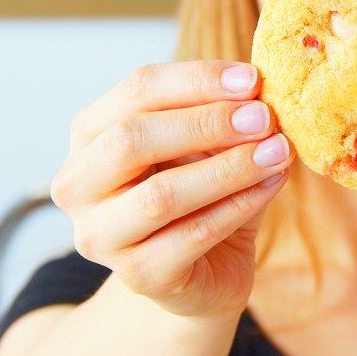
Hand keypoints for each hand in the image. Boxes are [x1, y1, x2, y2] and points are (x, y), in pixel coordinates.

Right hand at [49, 61, 292, 317]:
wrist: (202, 276)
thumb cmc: (200, 197)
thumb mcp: (206, 147)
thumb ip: (222, 118)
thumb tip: (259, 91)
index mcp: (89, 135)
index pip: (136, 91)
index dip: (196, 80)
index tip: (252, 79)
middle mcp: (79, 185)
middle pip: (132, 138)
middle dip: (207, 123)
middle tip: (265, 117)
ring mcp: (101, 236)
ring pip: (162, 194)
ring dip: (230, 168)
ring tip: (278, 151)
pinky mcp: (138, 276)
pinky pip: (192, 235)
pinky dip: (239, 205)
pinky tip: (272, 184)